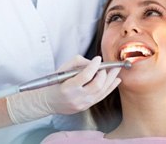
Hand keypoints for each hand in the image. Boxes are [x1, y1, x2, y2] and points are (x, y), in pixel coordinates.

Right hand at [6, 55, 121, 122]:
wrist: (49, 102)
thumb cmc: (56, 83)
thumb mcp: (63, 69)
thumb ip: (78, 62)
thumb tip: (94, 63)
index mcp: (68, 87)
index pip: (85, 75)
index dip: (94, 66)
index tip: (98, 58)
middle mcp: (77, 97)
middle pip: (97, 84)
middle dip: (106, 73)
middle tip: (110, 65)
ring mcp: (83, 104)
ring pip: (102, 91)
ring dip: (111, 79)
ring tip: (116, 70)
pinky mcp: (87, 106)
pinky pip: (102, 96)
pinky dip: (110, 87)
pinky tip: (116, 80)